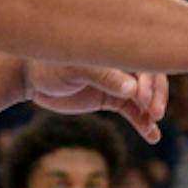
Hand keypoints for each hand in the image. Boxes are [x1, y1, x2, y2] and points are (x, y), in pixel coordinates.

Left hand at [20, 62, 169, 143]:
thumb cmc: (51, 65)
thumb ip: (104, 77)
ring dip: (151, 112)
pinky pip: (133, 112)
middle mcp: (122, 65)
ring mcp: (119, 82)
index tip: (144, 99)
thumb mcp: (76, 69)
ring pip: (144, 98)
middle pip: (151, 79)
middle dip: (155, 96)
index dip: (151, 80)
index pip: (144, 62)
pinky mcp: (112, 99)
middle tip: (154, 114)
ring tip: (152, 128)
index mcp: (117, 50)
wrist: (33, 78)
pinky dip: (143, 123)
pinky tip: (153, 137)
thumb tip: (132, 90)